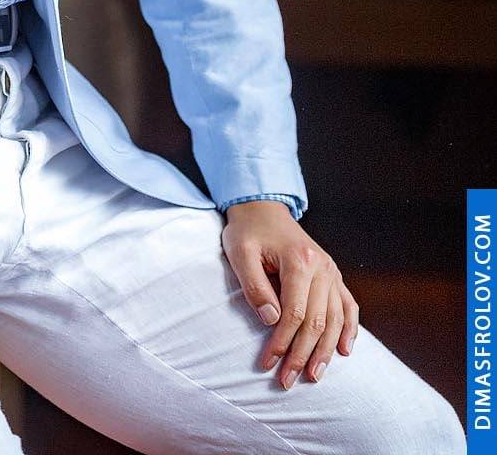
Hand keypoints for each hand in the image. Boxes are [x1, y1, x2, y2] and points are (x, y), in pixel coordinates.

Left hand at [220, 201, 358, 388]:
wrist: (263, 208)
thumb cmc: (248, 231)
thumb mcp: (240, 253)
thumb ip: (254, 286)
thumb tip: (271, 320)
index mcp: (299, 260)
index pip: (294, 313)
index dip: (281, 342)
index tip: (267, 363)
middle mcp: (322, 266)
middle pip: (316, 321)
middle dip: (302, 355)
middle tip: (287, 381)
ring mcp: (331, 270)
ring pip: (335, 319)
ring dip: (325, 351)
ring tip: (314, 376)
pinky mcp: (334, 274)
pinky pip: (348, 305)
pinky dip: (349, 329)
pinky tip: (344, 350)